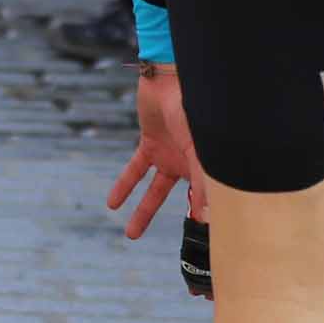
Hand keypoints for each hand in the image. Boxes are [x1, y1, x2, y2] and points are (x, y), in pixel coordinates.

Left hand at [105, 66, 198, 240]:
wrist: (171, 75)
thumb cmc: (194, 106)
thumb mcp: (200, 147)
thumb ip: (204, 181)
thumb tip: (205, 217)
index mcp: (210, 164)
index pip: (212, 199)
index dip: (211, 221)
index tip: (212, 246)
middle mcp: (192, 162)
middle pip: (186, 200)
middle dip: (183, 222)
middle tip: (182, 247)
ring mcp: (170, 154)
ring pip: (156, 190)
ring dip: (143, 211)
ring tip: (130, 234)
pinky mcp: (150, 144)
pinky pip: (135, 169)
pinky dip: (124, 185)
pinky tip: (111, 204)